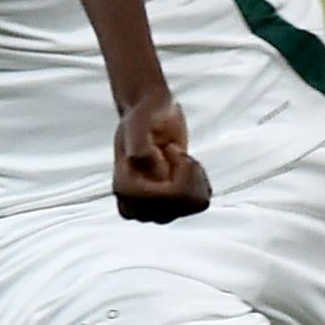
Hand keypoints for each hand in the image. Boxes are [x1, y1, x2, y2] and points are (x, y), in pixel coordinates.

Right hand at [113, 92, 212, 220]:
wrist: (154, 116)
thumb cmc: (145, 115)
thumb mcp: (139, 123)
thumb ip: (138, 144)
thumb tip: (140, 162)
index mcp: (124, 188)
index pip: (159, 199)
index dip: (175, 174)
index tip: (167, 149)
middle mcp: (137, 205)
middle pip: (178, 204)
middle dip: (186, 174)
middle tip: (175, 151)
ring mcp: (155, 209)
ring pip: (192, 204)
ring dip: (194, 175)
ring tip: (180, 157)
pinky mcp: (173, 206)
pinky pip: (200, 203)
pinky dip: (201, 181)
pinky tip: (187, 166)